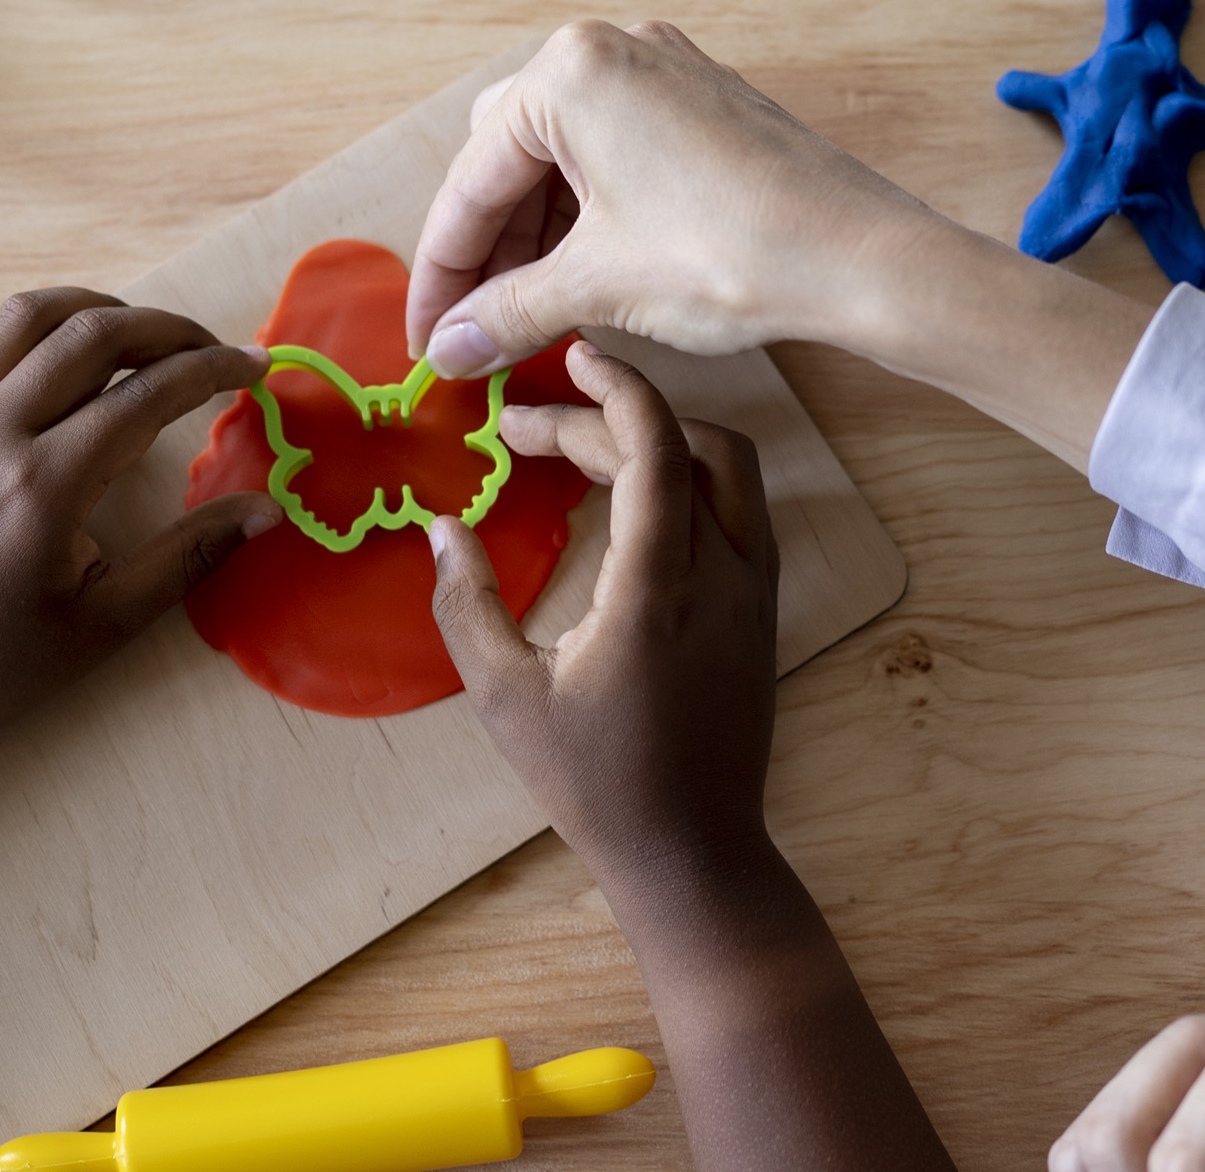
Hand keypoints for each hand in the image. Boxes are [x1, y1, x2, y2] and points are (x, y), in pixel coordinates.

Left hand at [0, 288, 279, 747]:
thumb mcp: (107, 624)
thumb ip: (189, 556)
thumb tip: (269, 510)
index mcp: (44, 485)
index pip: (148, 394)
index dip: (214, 369)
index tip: (256, 368)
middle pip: (91, 333)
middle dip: (166, 327)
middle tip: (208, 350)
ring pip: (22, 317)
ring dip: (91, 310)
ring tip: (135, 336)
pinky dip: (11, 336)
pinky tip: (44, 364)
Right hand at [407, 20, 943, 376]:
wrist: (861, 259)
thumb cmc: (733, 253)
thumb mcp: (598, 286)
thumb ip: (508, 312)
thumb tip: (450, 348)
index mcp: (570, 73)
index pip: (472, 182)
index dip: (443, 274)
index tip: (426, 339)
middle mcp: (613, 50)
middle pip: (510, 160)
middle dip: (489, 250)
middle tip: (475, 331)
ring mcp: (665, 70)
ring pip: (564, 160)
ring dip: (538, 239)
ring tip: (528, 318)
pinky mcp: (704, 104)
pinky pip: (617, 156)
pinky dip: (589, 217)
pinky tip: (583, 280)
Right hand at [427, 340, 778, 880]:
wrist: (694, 849)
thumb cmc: (593, 781)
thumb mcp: (505, 698)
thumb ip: (467, 604)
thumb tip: (441, 526)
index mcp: (660, 590)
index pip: (655, 448)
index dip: (617, 387)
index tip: (573, 355)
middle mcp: (724, 575)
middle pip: (684, 447)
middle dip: (608, 417)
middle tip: (526, 430)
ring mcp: (755, 591)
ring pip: (728, 469)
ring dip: (661, 437)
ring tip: (582, 446)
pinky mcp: (764, 608)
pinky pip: (739, 508)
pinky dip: (688, 476)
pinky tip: (632, 495)